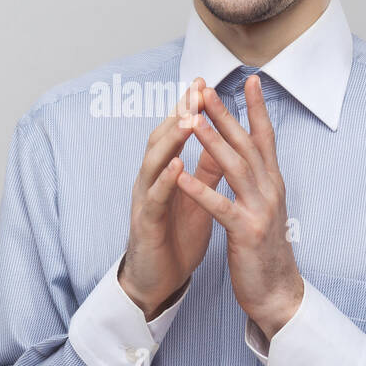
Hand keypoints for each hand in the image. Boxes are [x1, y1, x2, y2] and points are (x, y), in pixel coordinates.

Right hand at [119, 79, 224, 318]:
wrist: (156, 281)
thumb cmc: (174, 238)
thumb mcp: (196, 198)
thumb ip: (206, 170)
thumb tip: (221, 140)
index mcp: (164, 173)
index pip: (176, 133)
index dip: (188, 108)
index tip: (204, 83)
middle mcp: (150, 180)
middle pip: (161, 138)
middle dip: (179, 112)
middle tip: (196, 88)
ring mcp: (145, 200)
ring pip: (153, 162)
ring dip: (171, 139)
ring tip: (189, 118)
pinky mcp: (145, 223)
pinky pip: (154, 198)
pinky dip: (164, 180)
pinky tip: (175, 165)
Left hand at [176, 74, 302, 340]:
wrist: (279, 294)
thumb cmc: (266, 251)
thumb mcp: (264, 208)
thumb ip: (259, 181)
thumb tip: (255, 155)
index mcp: (273, 183)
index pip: (265, 138)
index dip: (257, 109)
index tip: (250, 80)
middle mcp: (271, 190)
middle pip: (247, 144)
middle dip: (225, 115)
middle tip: (206, 88)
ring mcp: (261, 210)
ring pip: (234, 168)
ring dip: (212, 141)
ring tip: (191, 119)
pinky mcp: (247, 233)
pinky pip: (221, 207)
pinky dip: (200, 189)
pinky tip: (182, 175)